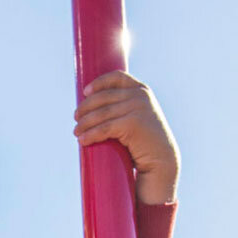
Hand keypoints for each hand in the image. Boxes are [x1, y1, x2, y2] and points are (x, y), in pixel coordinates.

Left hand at [74, 71, 179, 204]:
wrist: (161, 160)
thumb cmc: (144, 142)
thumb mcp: (136, 117)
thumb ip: (123, 108)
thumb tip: (94, 107)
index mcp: (141, 90)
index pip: (117, 77)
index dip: (99, 83)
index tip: (86, 92)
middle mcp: (140, 95)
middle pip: (103, 97)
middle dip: (86, 107)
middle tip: (76, 118)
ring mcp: (137, 108)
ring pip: (101, 113)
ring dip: (84, 123)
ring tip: (76, 132)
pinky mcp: (132, 123)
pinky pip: (104, 128)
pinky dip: (91, 134)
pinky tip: (82, 140)